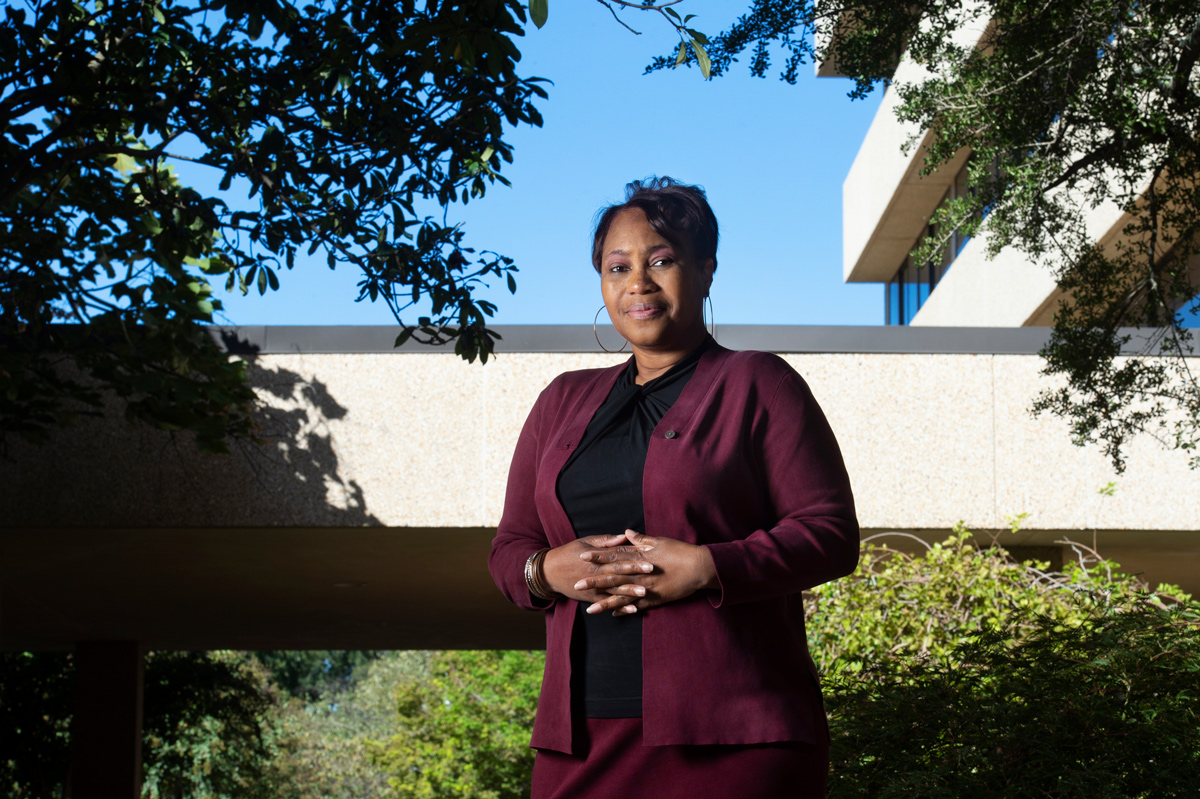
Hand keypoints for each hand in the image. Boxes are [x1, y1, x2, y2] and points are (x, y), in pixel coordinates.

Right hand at [540, 534, 654, 605]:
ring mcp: (593, 587)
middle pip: (619, 572)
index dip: (634, 555)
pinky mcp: (591, 598)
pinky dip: (619, 607)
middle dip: (636, 572)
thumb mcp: (586, 542)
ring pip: (614, 590)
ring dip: (630, 592)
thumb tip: (625, 536)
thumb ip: (606, 541)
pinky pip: (607, 603)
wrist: (549, 571)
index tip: (649, 554)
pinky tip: (632, 609)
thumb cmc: (569, 553)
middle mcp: (596, 573)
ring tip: (644, 593)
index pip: (618, 556)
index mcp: (596, 558)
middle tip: (652, 571)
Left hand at [574, 530, 717, 615]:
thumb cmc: (680, 552)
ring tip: (590, 609)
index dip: (598, 556)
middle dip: (595, 581)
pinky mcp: (656, 598)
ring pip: (622, 596)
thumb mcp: (660, 541)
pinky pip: (637, 606)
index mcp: (640, 557)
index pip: (615, 556)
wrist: (699, 568)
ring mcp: (647, 587)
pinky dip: (625, 609)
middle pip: (613, 578)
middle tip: (577, 585)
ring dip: (605, 602)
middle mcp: (640, 573)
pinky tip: (613, 614)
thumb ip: (641, 539)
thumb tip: (626, 533)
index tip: (583, 556)